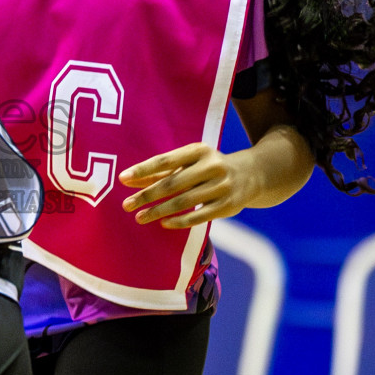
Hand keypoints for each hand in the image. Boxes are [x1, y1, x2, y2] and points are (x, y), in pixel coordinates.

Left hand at [118, 142, 256, 228]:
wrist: (252, 174)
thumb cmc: (209, 167)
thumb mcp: (189, 162)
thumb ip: (161, 171)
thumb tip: (130, 179)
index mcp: (199, 151)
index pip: (165, 160)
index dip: (143, 169)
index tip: (123, 178)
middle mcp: (211, 167)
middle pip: (172, 183)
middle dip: (147, 195)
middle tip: (127, 205)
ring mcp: (221, 187)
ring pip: (183, 202)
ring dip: (158, 211)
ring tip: (140, 217)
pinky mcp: (227, 206)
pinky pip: (198, 216)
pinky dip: (179, 221)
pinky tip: (163, 223)